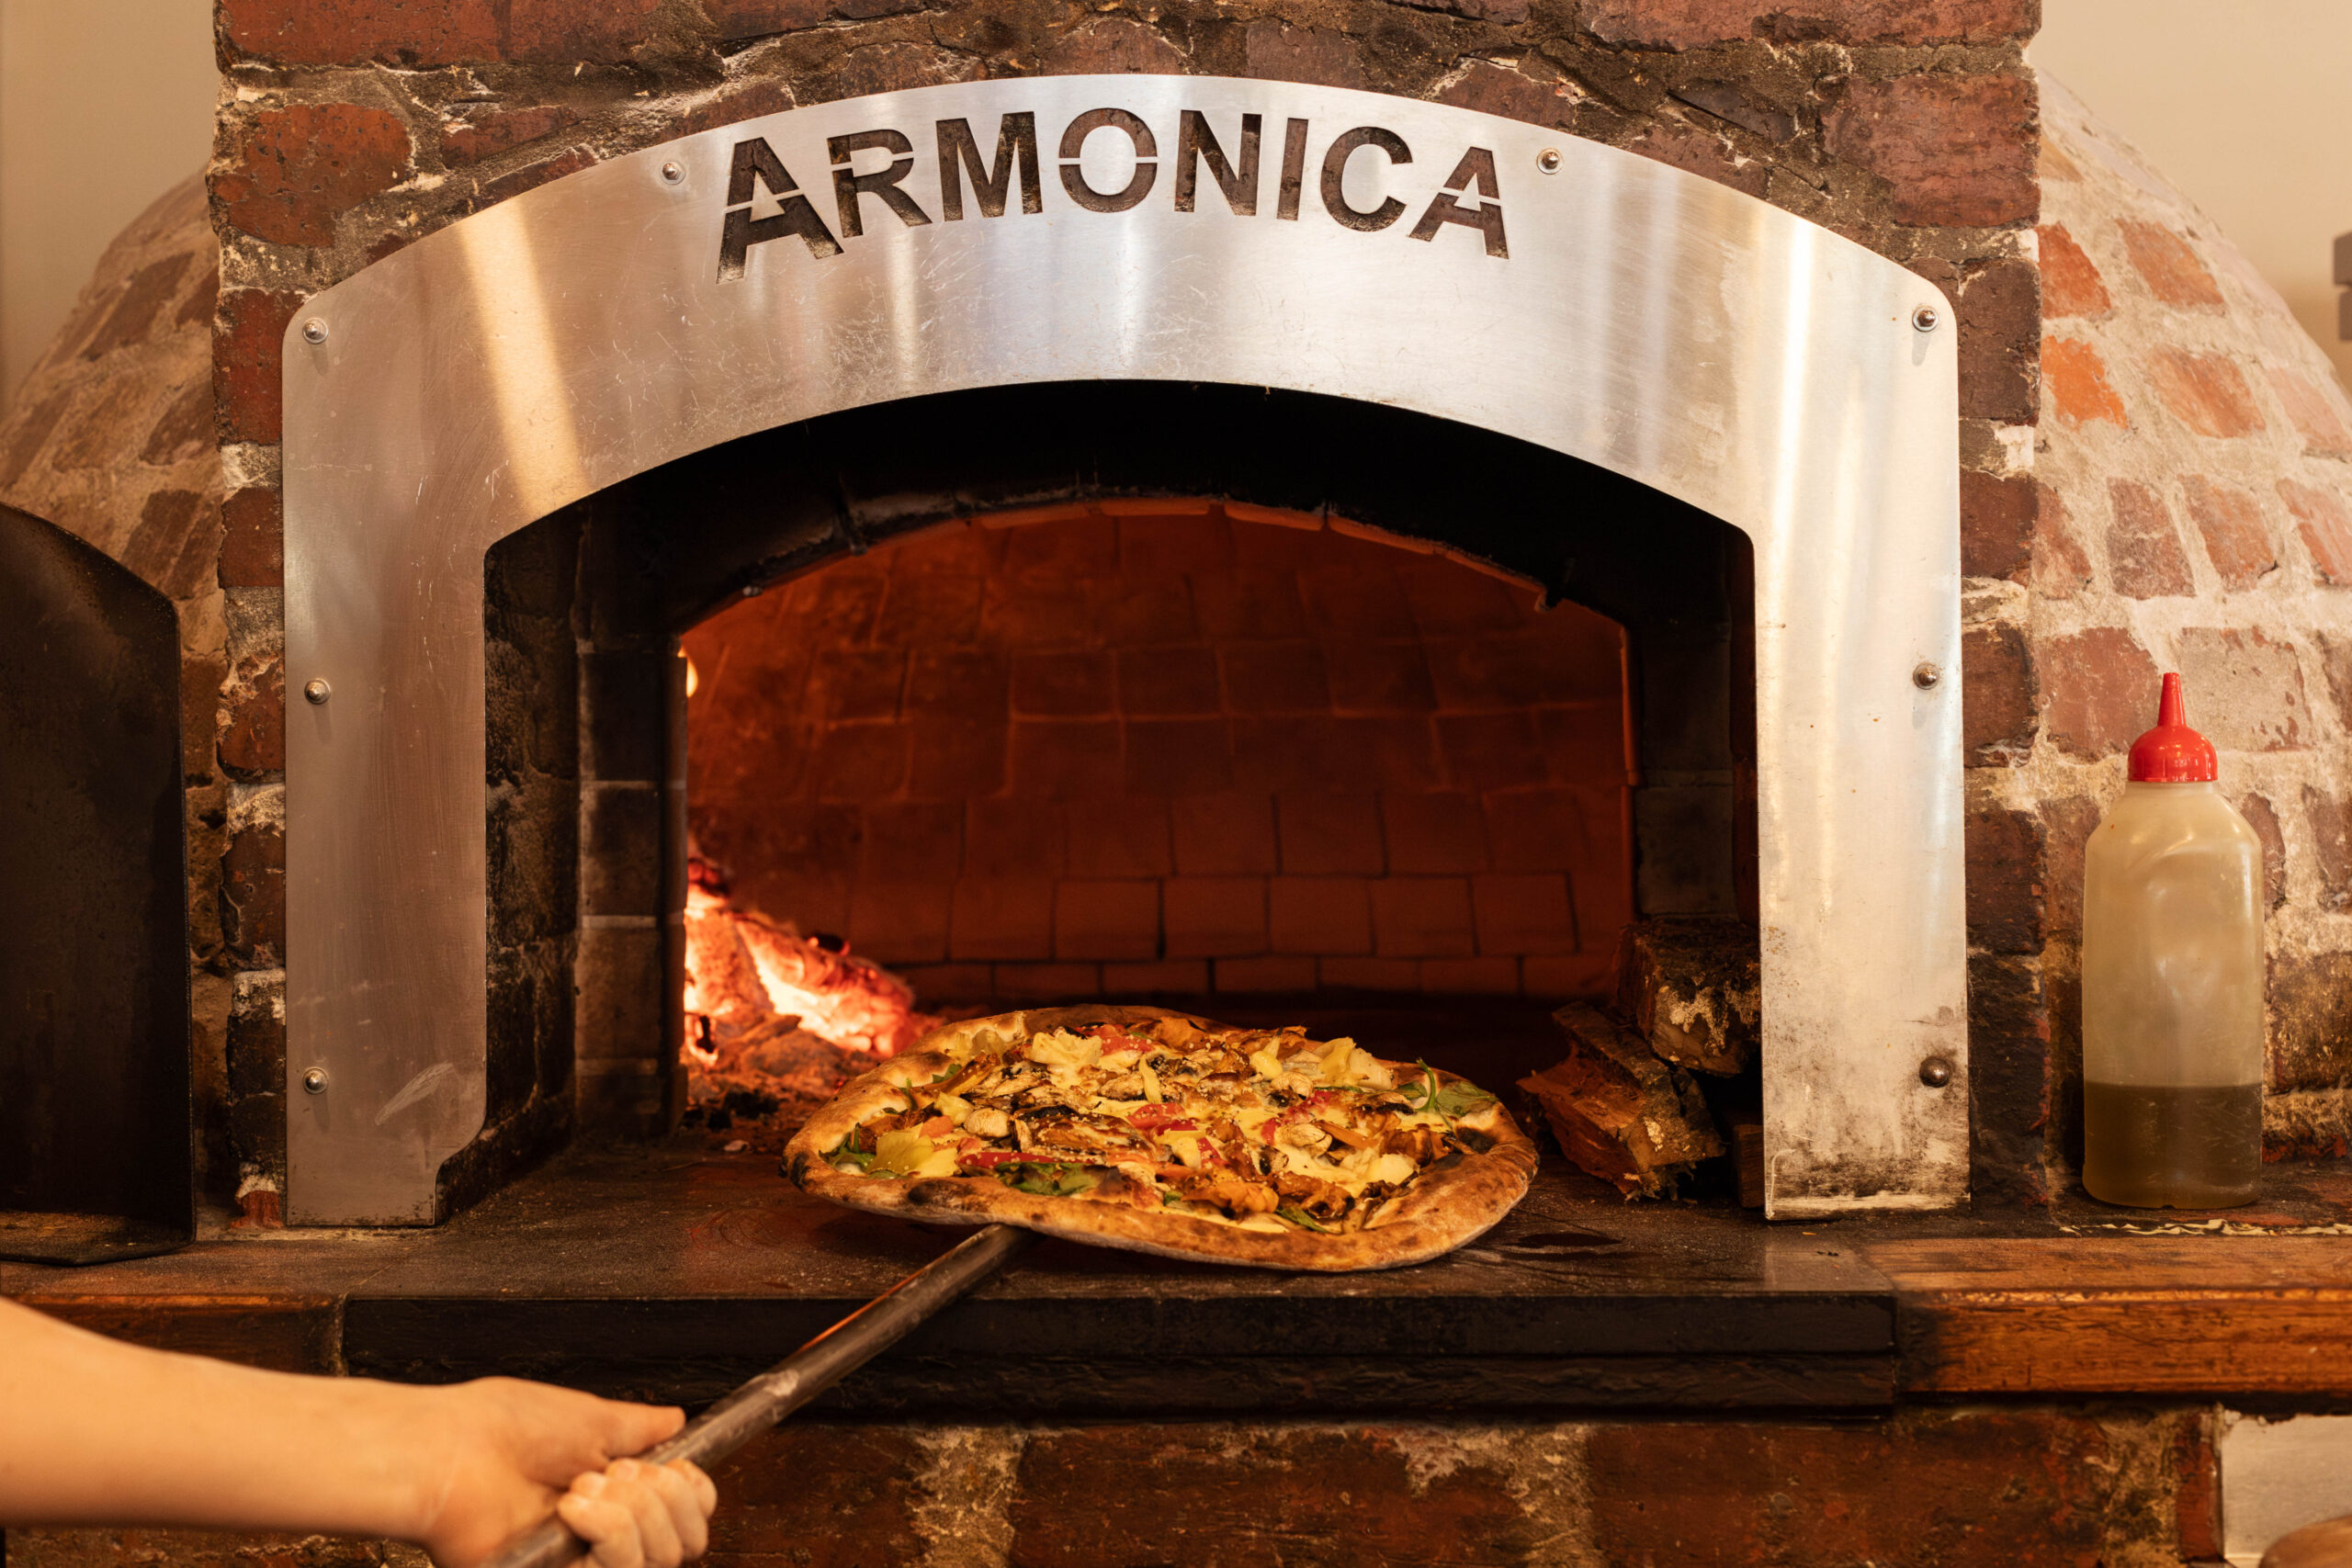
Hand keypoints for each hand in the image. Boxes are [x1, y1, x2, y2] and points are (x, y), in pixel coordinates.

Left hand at [404, 1378, 713, 1567]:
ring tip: (581, 1487)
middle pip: (685, 1542)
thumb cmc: (502, 1428)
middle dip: (662, 1497)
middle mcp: (603, 1532)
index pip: (688, 1513)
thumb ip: (640, 1427)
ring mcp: (585, 1559)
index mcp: (614, 1492)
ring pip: (660, 1558)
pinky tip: (573, 1507)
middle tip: (617, 1472)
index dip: (693, 1493)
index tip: (676, 1467)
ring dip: (632, 1512)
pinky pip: (621, 1567)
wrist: (451, 1454)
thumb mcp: (591, 1417)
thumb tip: (675, 1420)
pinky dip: (609, 1530)